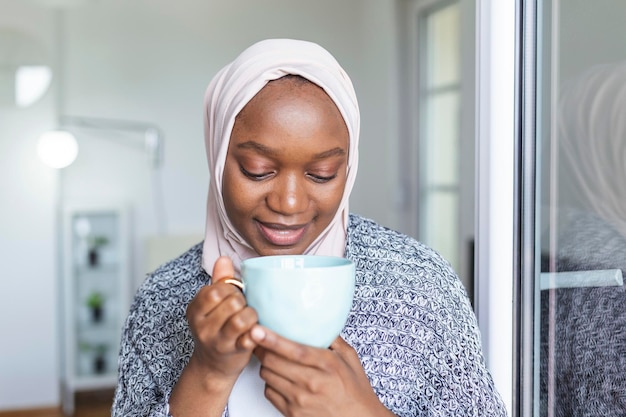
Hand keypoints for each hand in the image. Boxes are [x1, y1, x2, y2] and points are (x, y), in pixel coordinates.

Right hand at [186, 256, 257, 381]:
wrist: (212, 367)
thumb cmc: (216, 329)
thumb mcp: (212, 306)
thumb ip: (219, 281)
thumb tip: (223, 259)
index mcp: (195, 310)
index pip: (215, 290)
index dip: (231, 290)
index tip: (233, 295)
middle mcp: (202, 326)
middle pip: (232, 302)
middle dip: (243, 302)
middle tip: (243, 308)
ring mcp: (216, 341)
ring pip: (241, 320)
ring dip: (251, 316)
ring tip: (250, 319)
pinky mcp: (232, 354)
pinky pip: (248, 340)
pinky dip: (255, 334)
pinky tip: (255, 332)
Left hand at [251, 326, 394, 416]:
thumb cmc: (355, 390)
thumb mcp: (349, 358)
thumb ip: (332, 338)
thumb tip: (316, 319)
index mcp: (327, 365)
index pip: (294, 350)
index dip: (272, 339)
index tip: (257, 330)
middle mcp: (312, 383)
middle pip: (272, 362)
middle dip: (262, 349)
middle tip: (259, 340)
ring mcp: (300, 400)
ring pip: (267, 375)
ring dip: (267, 365)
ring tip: (274, 360)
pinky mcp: (292, 414)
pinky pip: (269, 392)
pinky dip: (271, 383)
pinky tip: (281, 379)